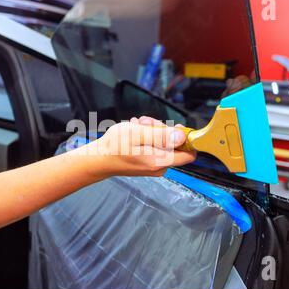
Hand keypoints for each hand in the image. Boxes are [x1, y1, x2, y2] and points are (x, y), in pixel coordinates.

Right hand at [79, 116, 196, 177]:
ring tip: (136, 124)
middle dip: (162, 129)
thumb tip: (182, 136)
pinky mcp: (148, 163)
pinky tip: (135, 130)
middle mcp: (160, 167)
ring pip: (163, 143)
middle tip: (145, 122)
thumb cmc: (115, 146)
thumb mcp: (138, 134)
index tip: (174, 126)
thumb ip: (161, 136)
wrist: (99, 159)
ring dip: (152, 130)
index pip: (189, 154)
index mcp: (160, 161)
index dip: (186, 139)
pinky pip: (155, 147)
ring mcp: (154, 166)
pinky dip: (147, 137)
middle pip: (174, 145)